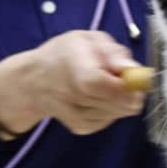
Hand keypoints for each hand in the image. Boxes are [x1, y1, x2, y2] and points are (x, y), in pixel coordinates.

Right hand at [0, 30, 144, 137]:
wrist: (34, 81)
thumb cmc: (63, 55)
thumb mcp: (86, 39)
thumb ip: (112, 51)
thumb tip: (130, 68)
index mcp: (82, 77)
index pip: (120, 90)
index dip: (133, 83)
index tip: (131, 73)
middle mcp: (81, 102)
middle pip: (126, 104)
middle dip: (129, 89)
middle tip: (115, 75)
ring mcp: (81, 119)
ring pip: (122, 112)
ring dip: (119, 98)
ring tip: (100, 83)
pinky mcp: (82, 128)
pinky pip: (111, 118)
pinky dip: (109, 106)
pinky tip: (94, 95)